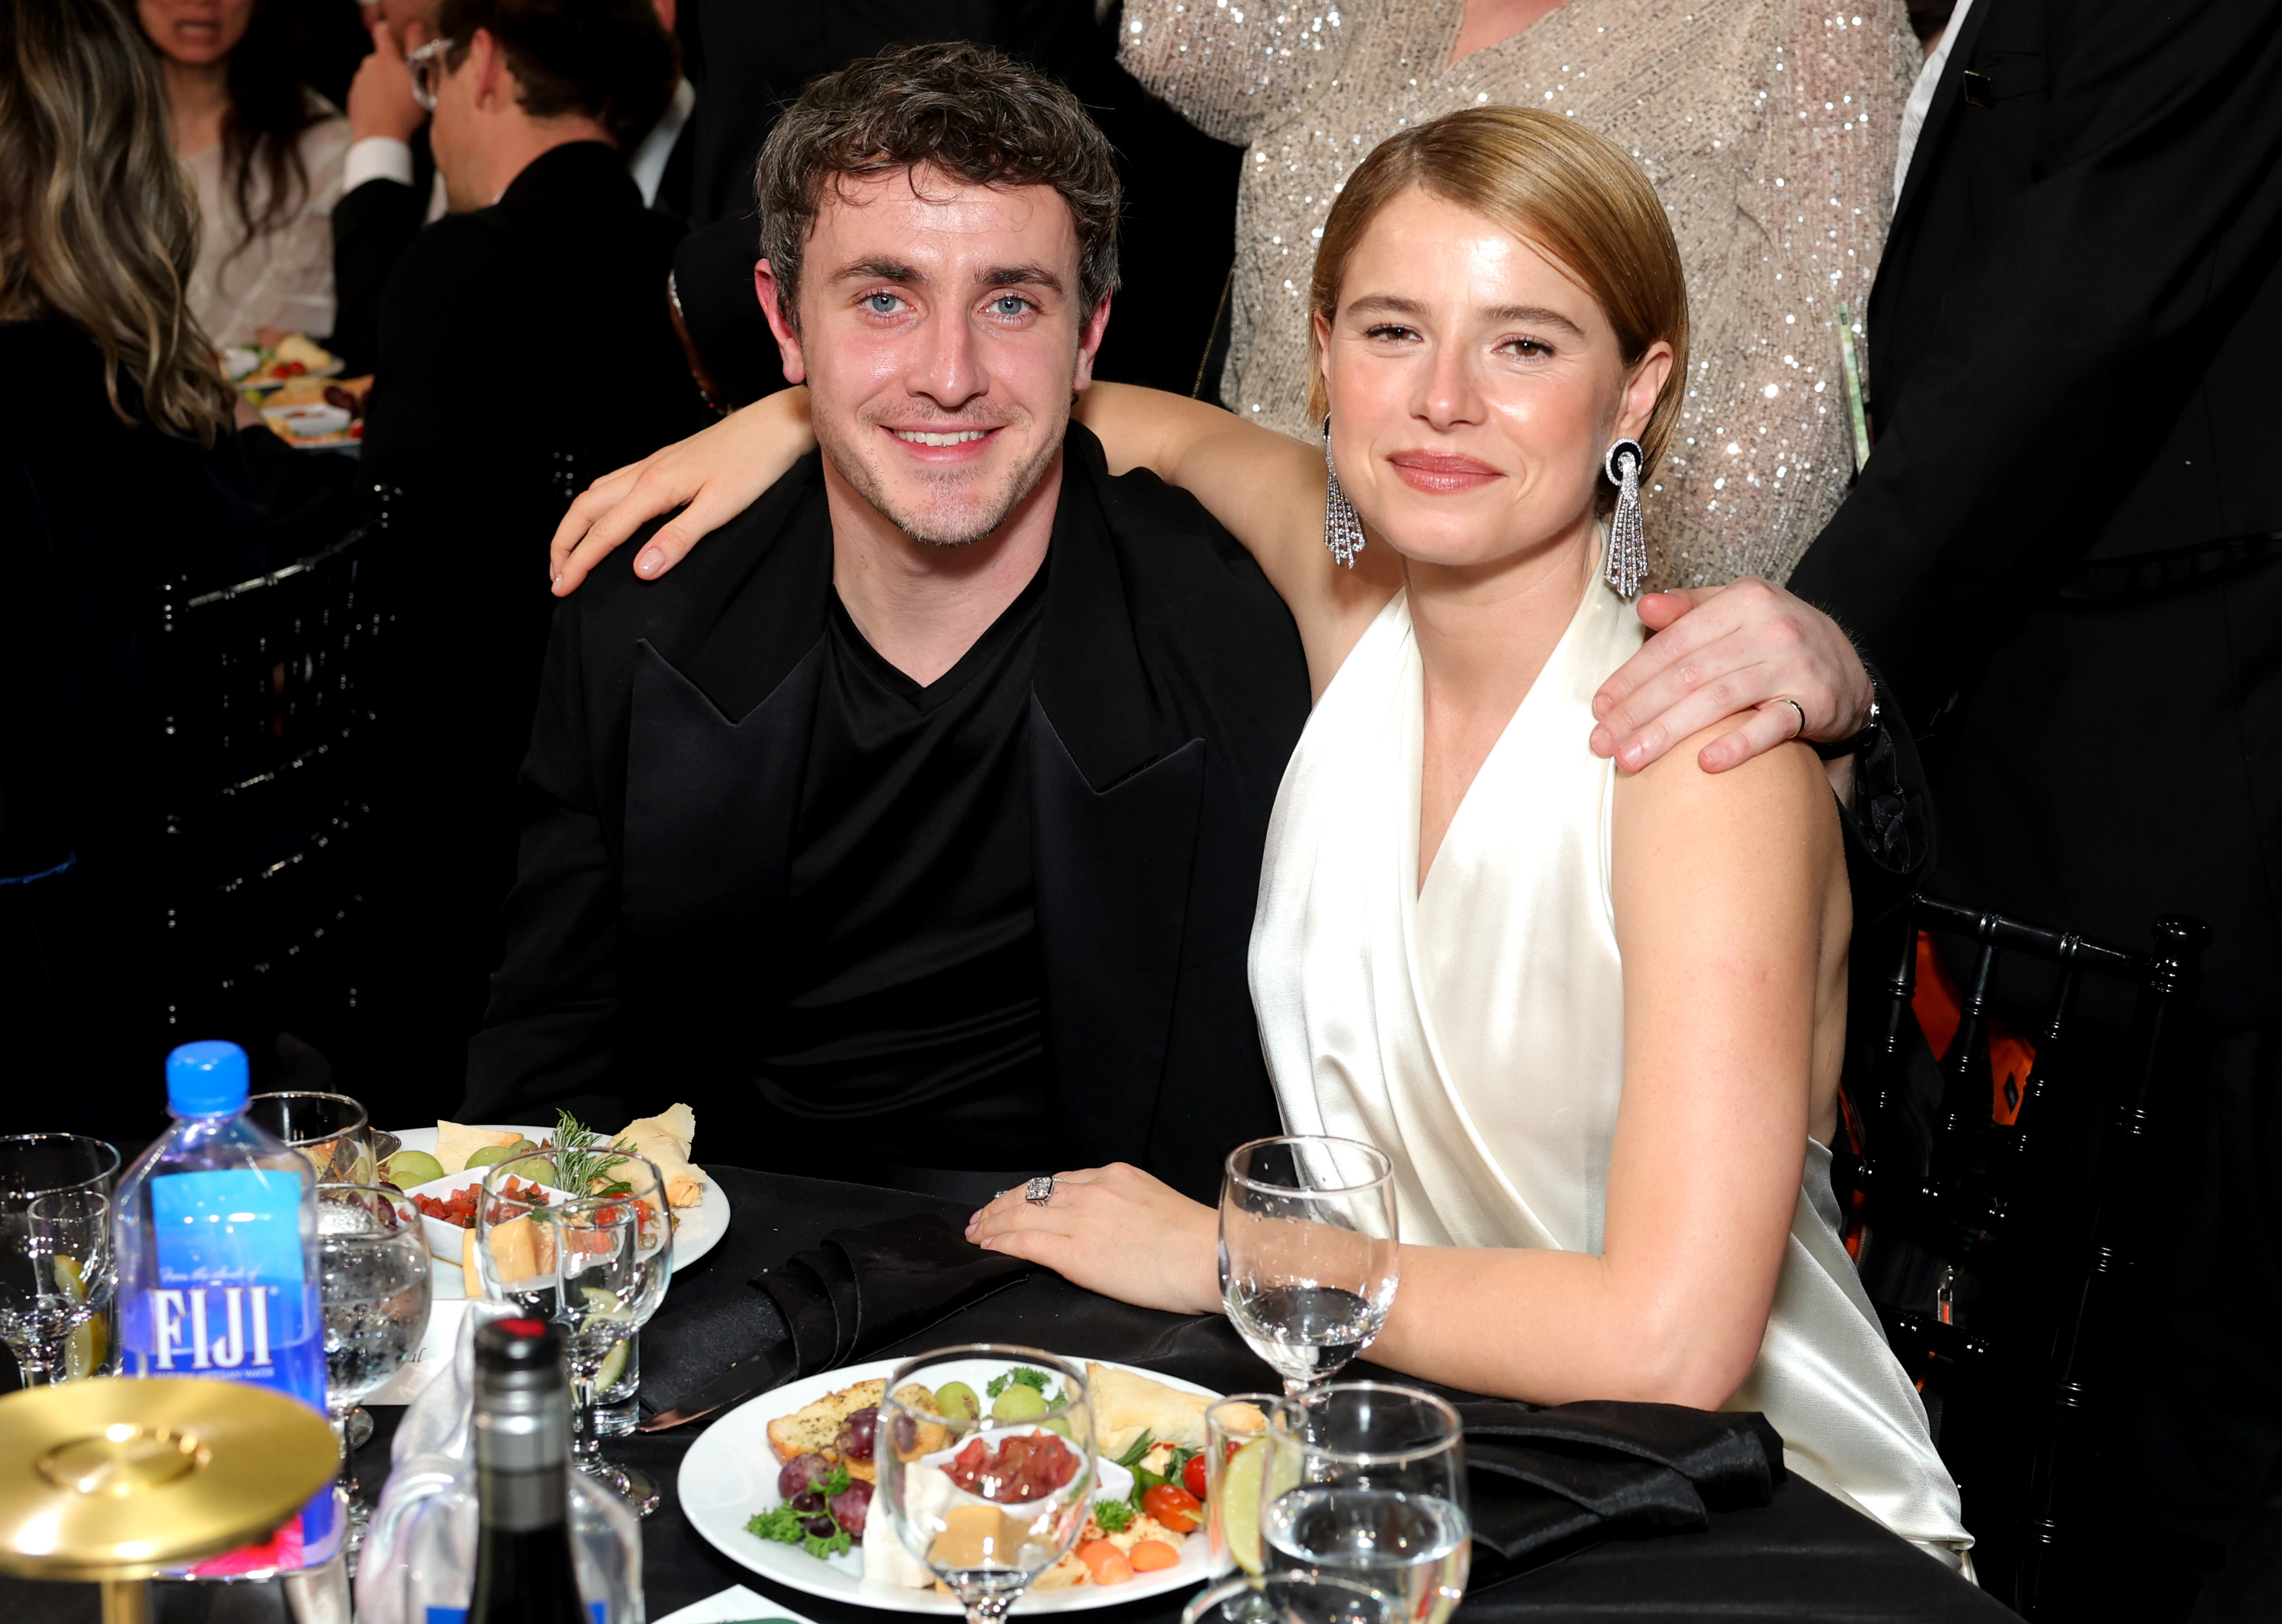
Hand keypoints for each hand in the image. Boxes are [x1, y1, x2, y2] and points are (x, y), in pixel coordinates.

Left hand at [347, 20, 423, 145]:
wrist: (381, 138)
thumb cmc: (406, 109)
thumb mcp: (421, 77)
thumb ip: (417, 48)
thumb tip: (415, 24)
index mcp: (385, 57)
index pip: (382, 32)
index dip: (390, 33)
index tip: (400, 44)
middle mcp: (368, 65)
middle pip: (380, 58)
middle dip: (391, 67)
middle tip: (408, 85)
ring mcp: (358, 83)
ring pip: (372, 77)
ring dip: (383, 85)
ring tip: (397, 104)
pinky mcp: (353, 100)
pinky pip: (366, 94)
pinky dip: (374, 100)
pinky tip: (386, 113)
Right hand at [549, 389, 811, 594]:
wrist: (777, 425)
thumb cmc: (756, 463)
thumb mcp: (721, 508)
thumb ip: (679, 538)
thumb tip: (641, 569)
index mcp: (655, 486)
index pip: (603, 532)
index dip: (579, 563)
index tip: (561, 589)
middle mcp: (646, 471)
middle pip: (585, 509)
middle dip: (563, 544)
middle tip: (555, 577)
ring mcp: (653, 463)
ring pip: (595, 493)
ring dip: (575, 524)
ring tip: (568, 553)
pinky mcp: (665, 461)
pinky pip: (614, 482)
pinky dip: (595, 505)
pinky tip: (602, 515)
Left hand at [966, 1164, 1220, 1316]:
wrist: (1210, 1258)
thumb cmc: (1196, 1244)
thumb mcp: (1154, 1205)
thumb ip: (1123, 1208)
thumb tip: (1106, 1226)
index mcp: (1115, 1176)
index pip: (1059, 1181)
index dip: (1030, 1193)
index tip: (1015, 1202)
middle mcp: (1093, 1190)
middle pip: (1033, 1193)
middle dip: (1001, 1205)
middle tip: (982, 1218)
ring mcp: (1081, 1218)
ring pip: (1022, 1213)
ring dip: (993, 1224)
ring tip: (977, 1234)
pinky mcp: (1075, 1250)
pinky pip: (1025, 1241)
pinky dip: (1001, 1242)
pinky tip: (989, 1248)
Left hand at [1590, 578, 1873, 772]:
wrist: (1848, 668)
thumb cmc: (1776, 640)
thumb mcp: (1738, 612)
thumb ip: (1690, 609)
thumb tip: (1644, 606)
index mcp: (1743, 600)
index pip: (1672, 643)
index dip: (1631, 677)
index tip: (1599, 708)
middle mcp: (1770, 627)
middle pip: (1688, 673)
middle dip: (1638, 711)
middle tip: (1602, 743)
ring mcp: (1794, 664)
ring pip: (1718, 699)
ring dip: (1668, 732)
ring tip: (1630, 758)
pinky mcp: (1816, 702)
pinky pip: (1771, 726)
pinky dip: (1738, 745)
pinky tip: (1703, 765)